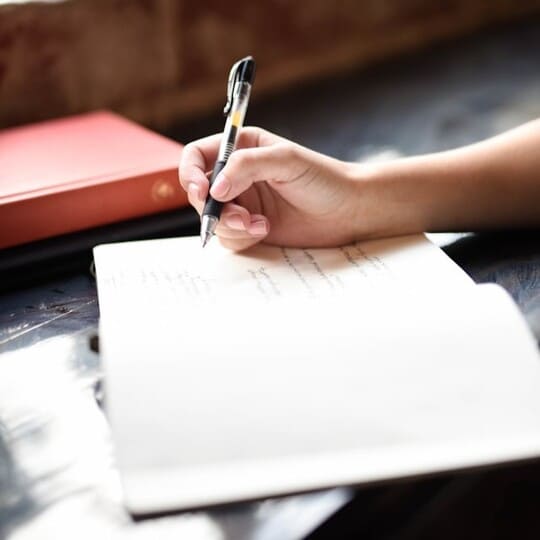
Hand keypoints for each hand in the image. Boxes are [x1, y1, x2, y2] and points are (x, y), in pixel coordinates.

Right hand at [178, 127, 363, 250]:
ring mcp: (243, 204)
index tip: (202, 191)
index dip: (190, 174)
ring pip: (213, 219)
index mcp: (241, 149)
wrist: (348, 211)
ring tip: (259, 225)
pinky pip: (229, 238)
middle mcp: (237, 176)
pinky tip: (265, 231)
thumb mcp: (286, 161)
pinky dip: (242, 238)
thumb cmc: (323, 178)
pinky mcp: (250, 228)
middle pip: (200, 193)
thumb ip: (246, 166)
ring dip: (231, 226)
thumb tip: (214, 189)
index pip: (197, 157)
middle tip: (239, 216)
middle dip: (214, 209)